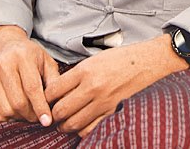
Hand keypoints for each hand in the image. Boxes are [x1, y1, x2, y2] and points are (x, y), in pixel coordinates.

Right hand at [0, 25, 59, 124]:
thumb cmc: (27, 53)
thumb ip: (53, 79)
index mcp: (23, 55)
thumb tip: (57, 102)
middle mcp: (3, 64)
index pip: (32, 88)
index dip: (40, 107)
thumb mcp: (45, 59)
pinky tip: (11, 111)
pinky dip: (1, 117)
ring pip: (5, 109)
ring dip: (18, 117)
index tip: (47, 121)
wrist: (2, 42)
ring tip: (25, 112)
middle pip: (18, 102)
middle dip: (30, 114)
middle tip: (37, 116)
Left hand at [45, 34, 187, 136]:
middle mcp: (91, 87)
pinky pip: (89, 128)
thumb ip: (76, 75)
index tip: (46, 98)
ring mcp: (102, 101)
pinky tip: (79, 124)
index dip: (46, 96)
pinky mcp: (110, 111)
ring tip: (62, 121)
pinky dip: (80, 130)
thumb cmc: (119, 58)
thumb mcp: (94, 59)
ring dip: (64, 125)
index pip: (54, 90)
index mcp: (85, 70)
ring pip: (72, 123)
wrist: (143, 63)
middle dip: (52, 114)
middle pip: (61, 109)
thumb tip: (59, 90)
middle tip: (51, 112)